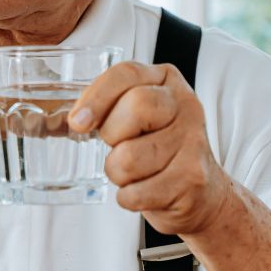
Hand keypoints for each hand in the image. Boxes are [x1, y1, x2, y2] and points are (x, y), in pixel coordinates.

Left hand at [68, 61, 229, 235]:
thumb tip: (68, 120)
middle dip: (112, 134)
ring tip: (134, 172)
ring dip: (118, 173)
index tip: (78, 121)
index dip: (97, 96)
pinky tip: (143, 190)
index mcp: (166, 81)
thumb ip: (108, 106)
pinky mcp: (192, 178)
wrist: (202, 192)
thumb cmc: (159, 149)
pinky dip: (129, 197)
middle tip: (117, 145)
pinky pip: (137, 192)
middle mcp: (185, 105)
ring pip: (130, 158)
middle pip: (137, 106)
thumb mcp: (137, 115)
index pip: (127, 74)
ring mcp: (193, 141)